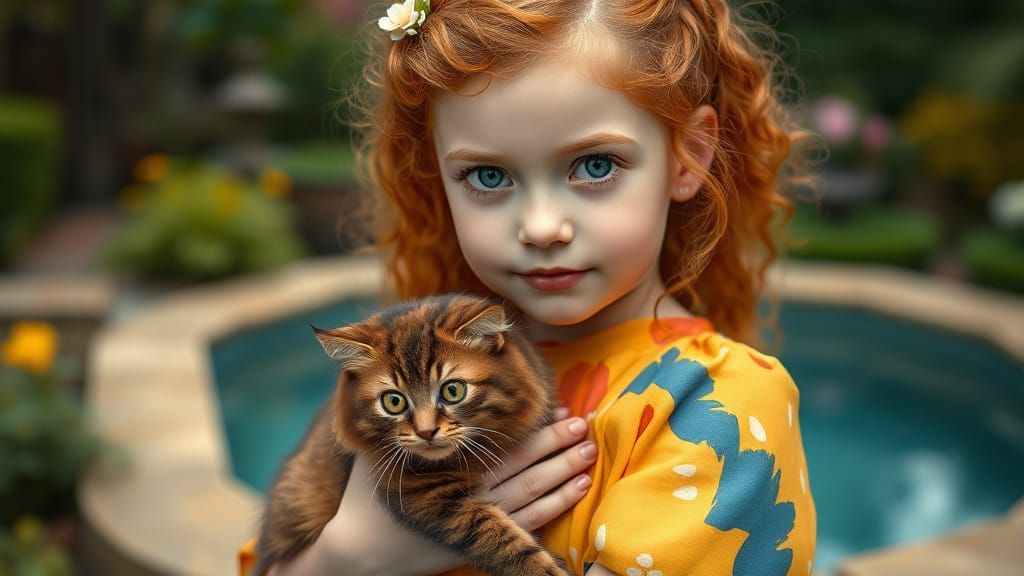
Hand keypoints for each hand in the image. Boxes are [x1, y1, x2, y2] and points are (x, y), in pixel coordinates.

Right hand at [271, 409, 594, 575]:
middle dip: (554, 443)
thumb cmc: (367, 495)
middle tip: (583, 423)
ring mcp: (476, 519)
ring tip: (588, 450)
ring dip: (563, 470)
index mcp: (445, 468)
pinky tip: (578, 487)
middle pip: (520, 465)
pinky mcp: (481, 539)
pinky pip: (528, 522)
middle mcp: (466, 493)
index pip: (496, 445)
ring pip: (530, 492)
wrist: (363, 552)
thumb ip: (394, 417)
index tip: (555, 409)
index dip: (530, 428)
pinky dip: (556, 503)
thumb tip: (391, 372)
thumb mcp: (376, 449)